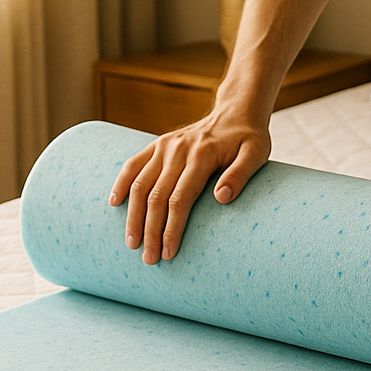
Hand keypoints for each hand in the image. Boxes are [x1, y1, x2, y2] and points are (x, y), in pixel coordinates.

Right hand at [108, 108, 270, 264]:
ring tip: (131, 245)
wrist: (237, 111)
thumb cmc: (249, 138)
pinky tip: (114, 204)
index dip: (172, 228)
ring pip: (139, 184)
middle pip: (156, 197)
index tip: (169, 253)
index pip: (180, 199)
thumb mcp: (256, 153)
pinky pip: (133, 165)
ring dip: (133, 217)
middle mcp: (178, 150)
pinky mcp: (158, 145)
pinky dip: (121, 184)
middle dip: (150, 231)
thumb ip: (240, 174)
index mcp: (201, 156)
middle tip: (149, 260)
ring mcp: (164, 147)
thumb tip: (222, 198)